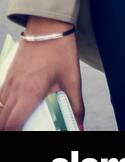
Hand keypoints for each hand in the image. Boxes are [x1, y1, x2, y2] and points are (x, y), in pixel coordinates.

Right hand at [0, 16, 84, 131]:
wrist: (47, 27)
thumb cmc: (61, 52)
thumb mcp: (73, 79)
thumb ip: (76, 105)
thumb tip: (80, 125)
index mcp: (30, 93)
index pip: (12, 124)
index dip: (15, 134)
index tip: (26, 134)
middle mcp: (14, 90)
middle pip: (2, 120)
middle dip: (9, 129)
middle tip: (24, 129)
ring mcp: (9, 83)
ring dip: (5, 119)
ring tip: (20, 122)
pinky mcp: (8, 77)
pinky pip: (0, 98)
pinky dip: (4, 108)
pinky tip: (16, 109)